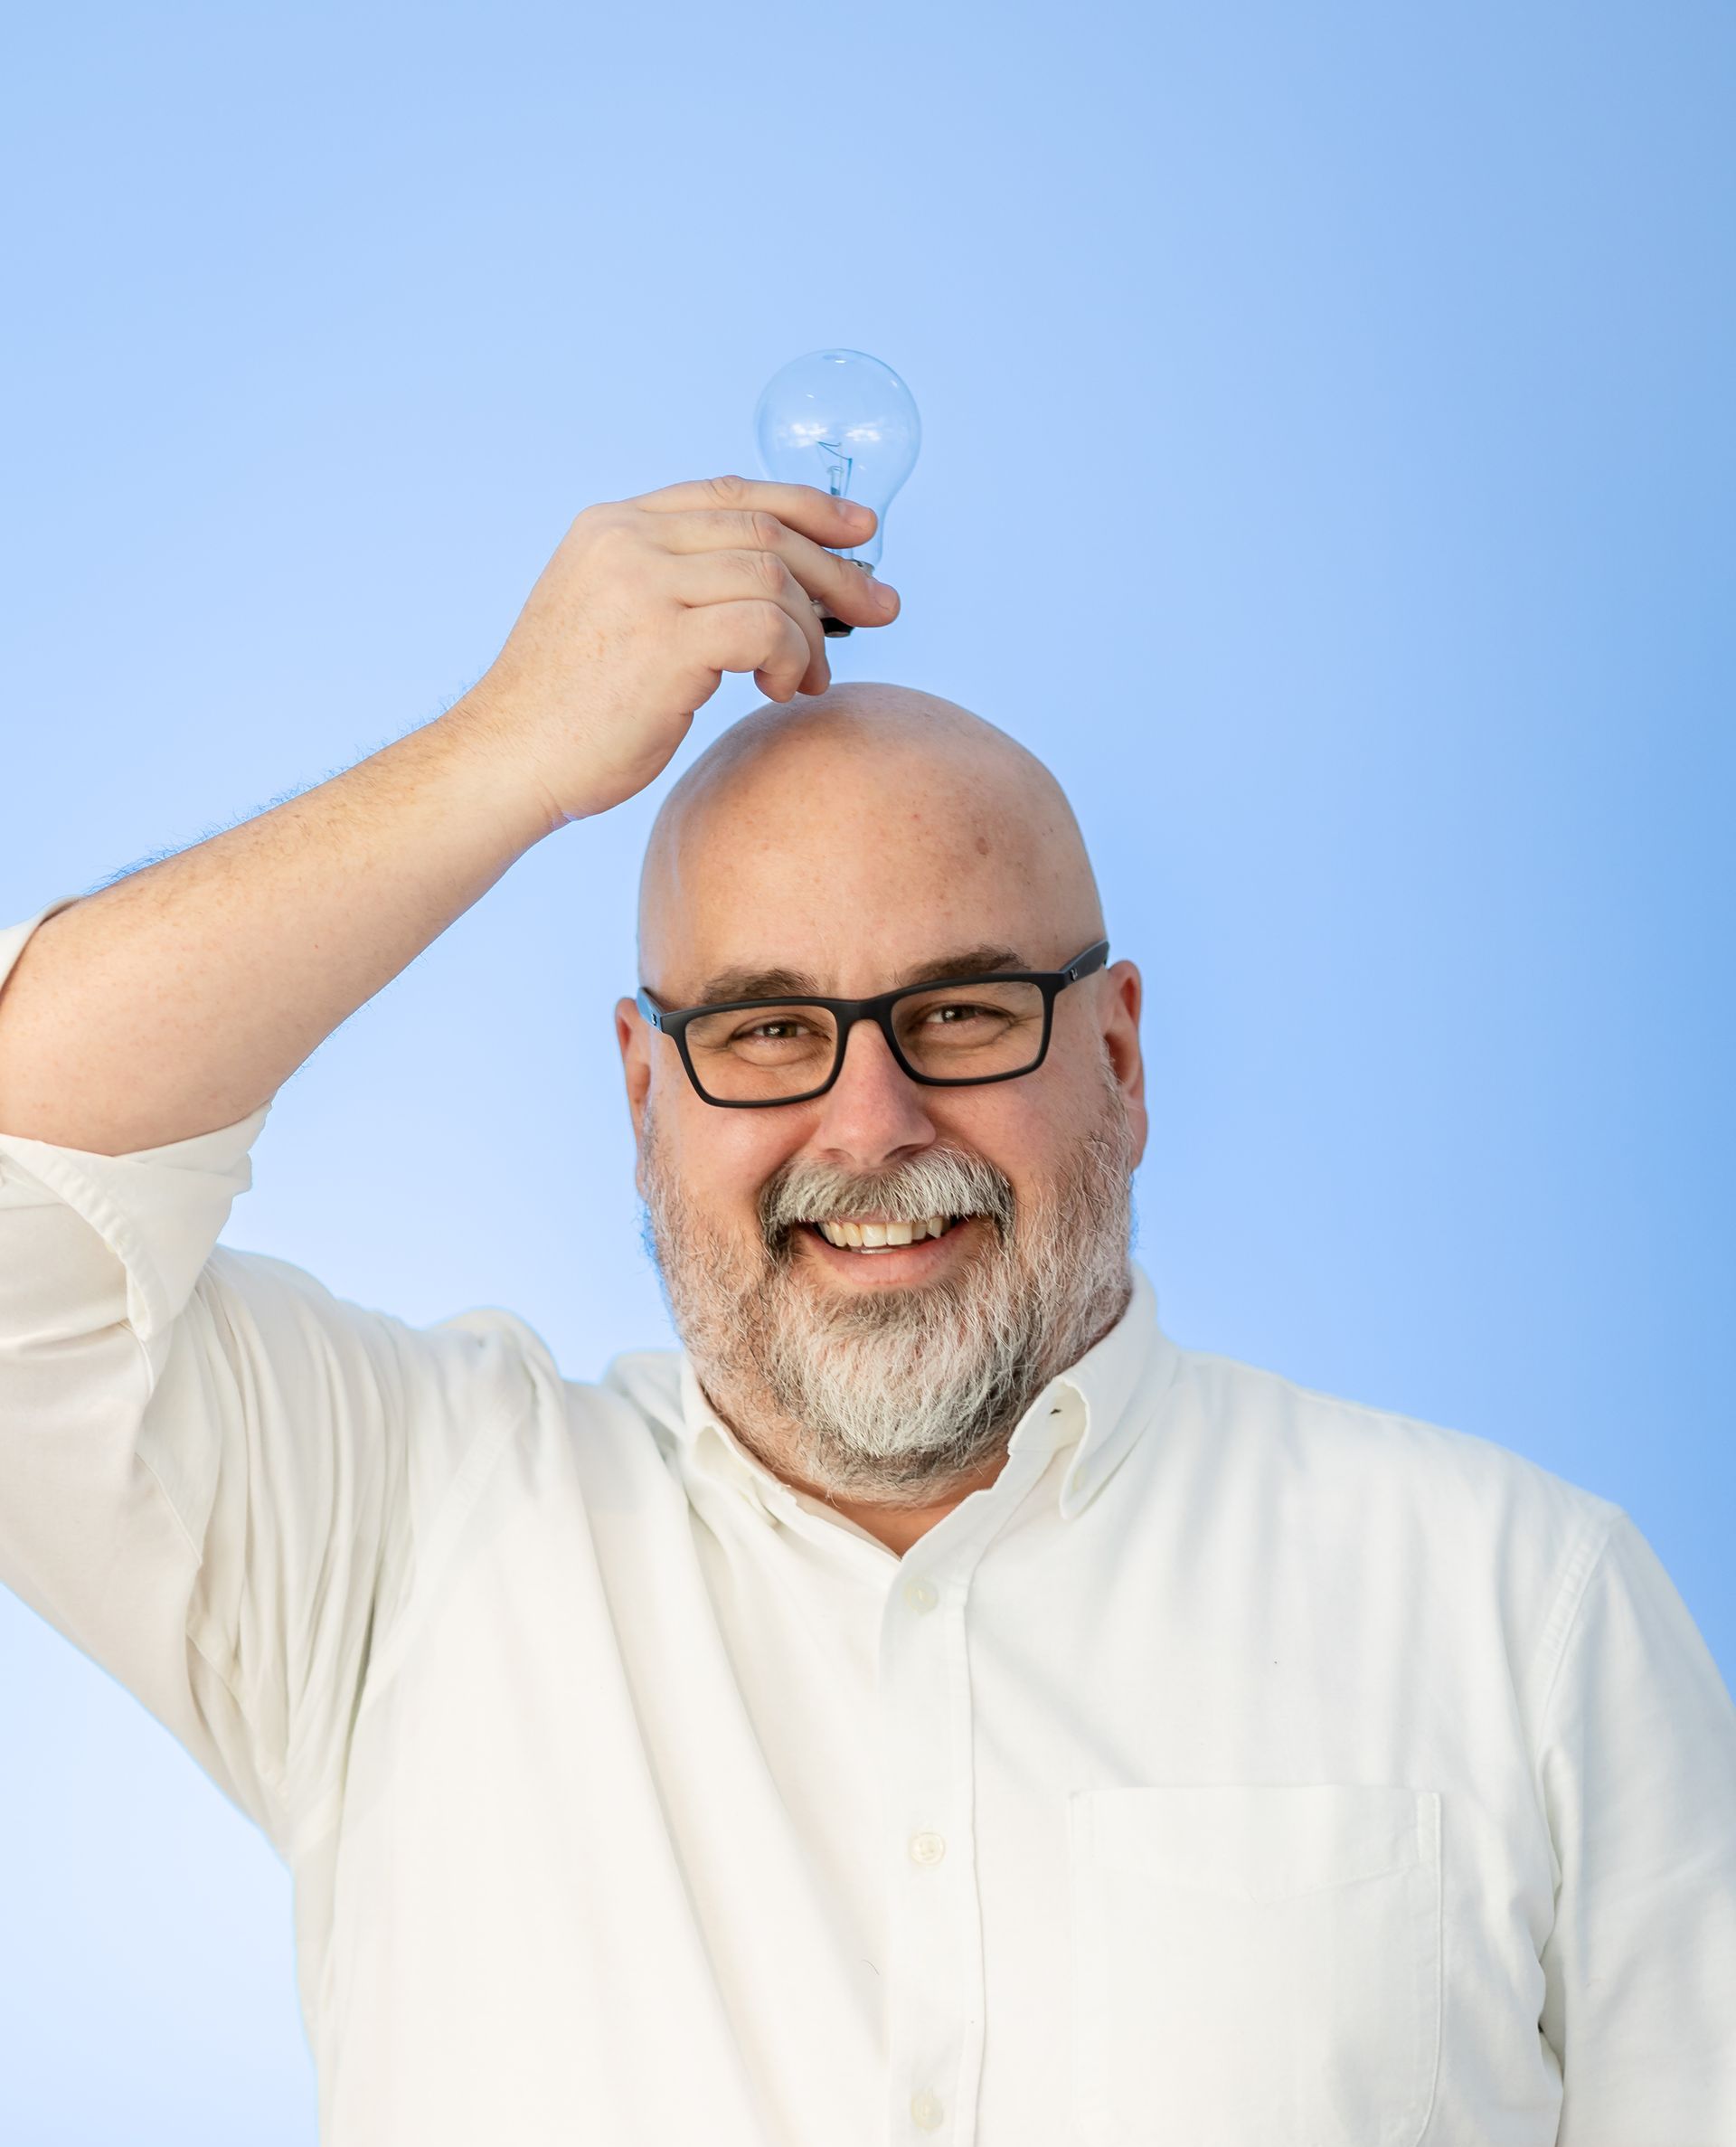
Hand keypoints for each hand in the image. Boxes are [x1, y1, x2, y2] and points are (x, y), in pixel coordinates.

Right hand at [458, 474, 899, 825]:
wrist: (507, 760)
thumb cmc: (566, 712)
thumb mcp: (612, 619)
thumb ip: (673, 587)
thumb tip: (772, 593)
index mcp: (614, 527)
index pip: (729, 493)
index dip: (805, 505)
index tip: (860, 528)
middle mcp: (627, 542)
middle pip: (764, 530)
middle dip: (835, 570)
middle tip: (881, 606)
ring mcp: (643, 586)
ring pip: (773, 578)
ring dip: (810, 633)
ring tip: (806, 680)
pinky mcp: (663, 640)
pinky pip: (765, 628)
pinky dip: (790, 657)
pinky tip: (780, 691)